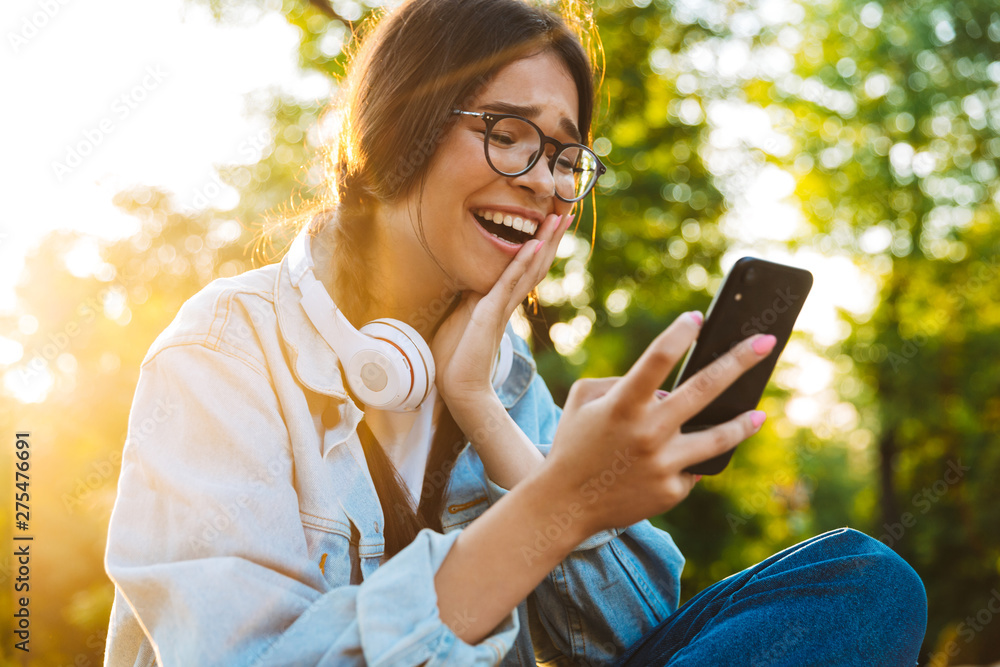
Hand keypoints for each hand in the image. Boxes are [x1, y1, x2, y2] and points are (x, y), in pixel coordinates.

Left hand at [431, 212, 573, 409]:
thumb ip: (470, 301)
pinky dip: (522, 262)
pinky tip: (534, 244)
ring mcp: (501, 307)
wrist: (459, 389)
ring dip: (545, 241)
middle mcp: (507, 302)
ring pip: (530, 268)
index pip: (525, 269)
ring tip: (559, 218)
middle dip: (551, 237)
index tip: (551, 224)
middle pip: (536, 264)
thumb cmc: (456, 359)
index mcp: (500, 302)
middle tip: (567, 212)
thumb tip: (469, 285)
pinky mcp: (491, 312)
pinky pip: (510, 282)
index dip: (540, 246)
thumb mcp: (461, 318)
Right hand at [542, 311, 774, 535]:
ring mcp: (663, 464)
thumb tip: (664, 388)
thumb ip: (619, 382)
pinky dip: (686, 460)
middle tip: (766, 342)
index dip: (679, 334)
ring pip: (717, 438)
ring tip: (760, 413)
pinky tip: (674, 461)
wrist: (565, 504)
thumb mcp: (583, 401)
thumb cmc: (574, 445)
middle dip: (738, 360)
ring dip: (743, 423)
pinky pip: (690, 467)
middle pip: (705, 389)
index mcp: (622, 405)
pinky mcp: (672, 490)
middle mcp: (648, 433)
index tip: (698, 318)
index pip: (657, 359)